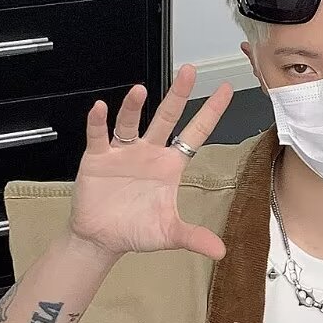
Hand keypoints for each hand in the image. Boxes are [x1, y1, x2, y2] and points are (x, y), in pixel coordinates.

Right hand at [68, 62, 234, 261]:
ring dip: (133, 107)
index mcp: (169, 165)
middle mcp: (148, 152)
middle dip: (177, 95)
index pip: (194, 133)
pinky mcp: (98, 158)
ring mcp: (123, 152)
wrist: (102, 239)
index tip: (224, 89)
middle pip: (165, 118)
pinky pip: (99, 137)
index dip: (210, 112)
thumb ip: (194, 237)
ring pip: (130, 123)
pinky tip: (100, 109)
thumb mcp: (169, 234)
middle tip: (188, 71)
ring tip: (140, 91)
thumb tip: (221, 251)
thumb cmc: (136, 230)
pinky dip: (98, 123)